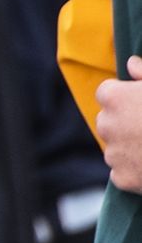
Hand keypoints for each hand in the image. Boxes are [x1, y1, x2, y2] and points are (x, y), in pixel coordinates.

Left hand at [102, 56, 141, 191]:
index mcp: (114, 97)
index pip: (107, 92)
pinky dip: (137, 170)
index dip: (127, 97)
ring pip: (117, 147)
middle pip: (110, 120)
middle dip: (126, 122)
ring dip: (132, 146)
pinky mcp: (122, 178)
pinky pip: (124, 171)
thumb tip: (131, 63)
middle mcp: (105, 124)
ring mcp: (113, 153)